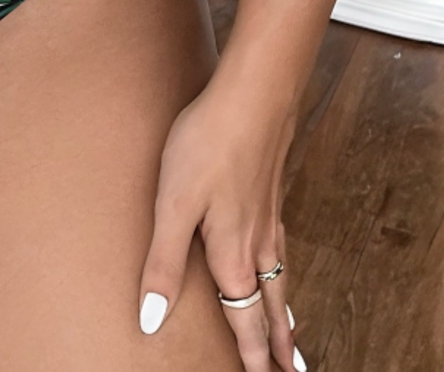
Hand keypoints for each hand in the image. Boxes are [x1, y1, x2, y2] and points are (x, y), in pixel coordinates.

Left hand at [137, 71, 304, 370]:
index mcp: (233, 258)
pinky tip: (278, 265)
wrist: (252, 97)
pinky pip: (280, 252)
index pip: (246, 322)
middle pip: (272, 310)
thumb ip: (162, 263)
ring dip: (286, 315)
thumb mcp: (172, 205)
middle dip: (279, 346)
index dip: (253, 356)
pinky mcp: (269, 195)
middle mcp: (258, 247)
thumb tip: (151, 321)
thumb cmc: (206, 146)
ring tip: (292, 337)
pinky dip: (284, 275)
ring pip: (280, 281)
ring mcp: (269, 220)